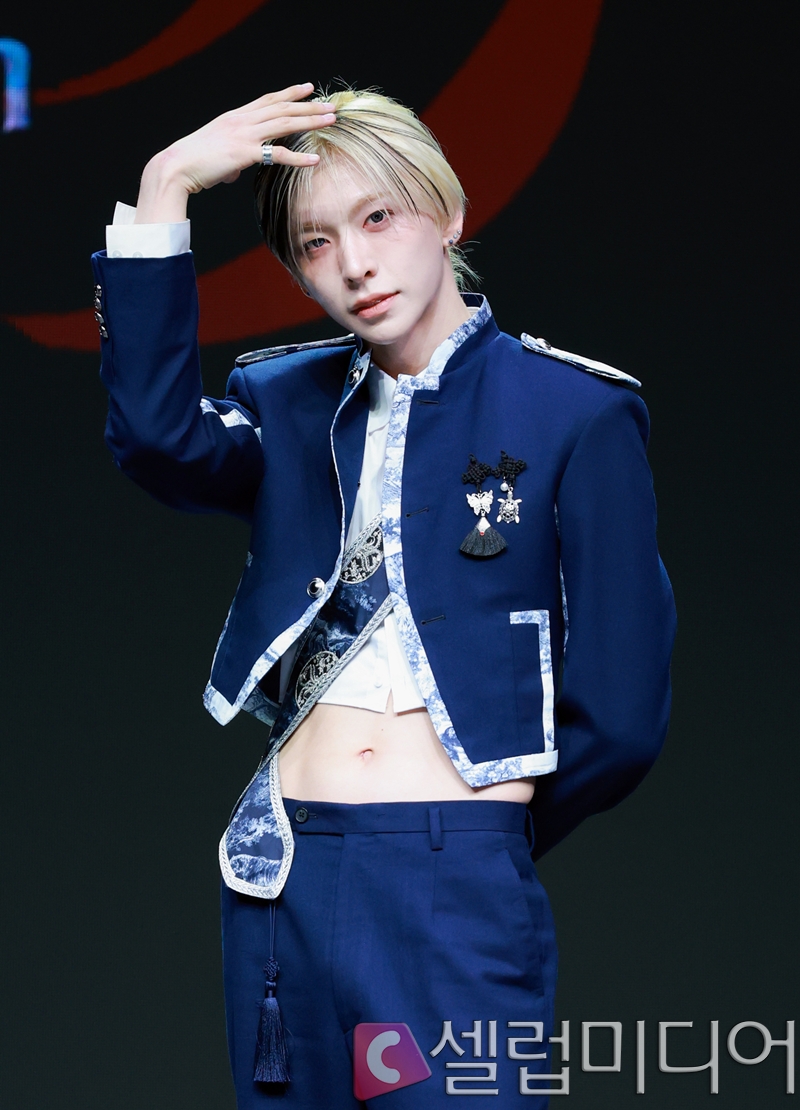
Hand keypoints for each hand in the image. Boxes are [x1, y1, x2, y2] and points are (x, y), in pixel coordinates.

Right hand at [134, 83, 334, 222]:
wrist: (176, 166)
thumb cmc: (194, 163)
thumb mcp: (216, 154)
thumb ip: (230, 159)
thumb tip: (234, 171)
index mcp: (235, 117)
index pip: (267, 100)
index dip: (289, 93)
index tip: (307, 88)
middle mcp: (242, 120)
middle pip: (282, 108)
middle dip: (308, 105)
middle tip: (329, 104)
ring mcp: (244, 135)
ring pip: (284, 123)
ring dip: (310, 120)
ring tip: (330, 119)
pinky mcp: (245, 153)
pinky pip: (278, 154)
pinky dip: (299, 158)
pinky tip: (314, 159)